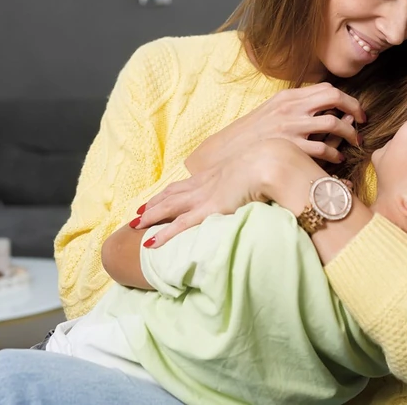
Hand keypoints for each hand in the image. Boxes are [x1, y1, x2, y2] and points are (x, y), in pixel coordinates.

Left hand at [136, 139, 318, 247]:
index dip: (171, 191)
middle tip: (138, 211)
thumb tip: (257, 186)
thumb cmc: (269, 165)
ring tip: (135, 224)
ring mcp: (204, 196)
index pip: (187, 184)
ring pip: (168, 207)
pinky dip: (164, 234)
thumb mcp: (257, 170)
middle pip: (172, 194)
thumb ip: (252, 179)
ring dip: (150, 215)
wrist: (270, 162)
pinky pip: (180, 225)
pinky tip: (151, 243)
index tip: (159, 196)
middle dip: (154, 203)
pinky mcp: (208, 210)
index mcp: (216, 175)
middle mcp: (205, 184)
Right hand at [185, 83, 364, 173]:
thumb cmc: (252, 134)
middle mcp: (291, 108)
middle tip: (362, 123)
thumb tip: (321, 105)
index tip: (355, 110)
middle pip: (334, 98)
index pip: (326, 88)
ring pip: (333, 123)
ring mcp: (290, 127)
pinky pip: (322, 148)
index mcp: (288, 96)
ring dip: (349, 133)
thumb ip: (295, 105)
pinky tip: (337, 159)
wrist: (227, 152)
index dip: (347, 98)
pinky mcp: (290, 147)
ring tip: (355, 142)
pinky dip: (335, 153)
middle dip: (354, 108)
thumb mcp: (271, 110)